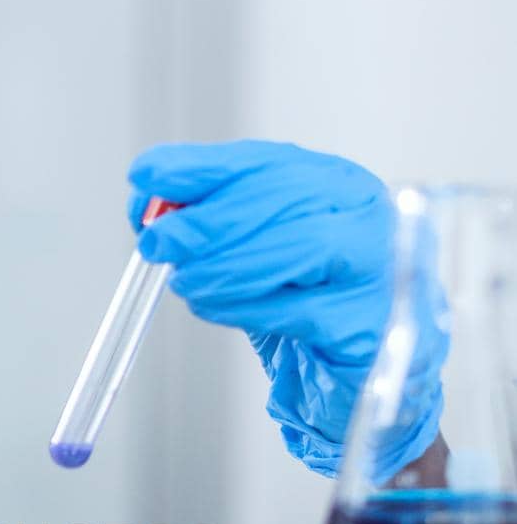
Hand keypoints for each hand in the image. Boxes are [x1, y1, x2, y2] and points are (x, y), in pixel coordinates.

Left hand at [126, 139, 443, 477]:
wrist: (369, 363)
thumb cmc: (313, 300)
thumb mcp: (259, 250)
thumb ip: (214, 223)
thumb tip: (149, 209)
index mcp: (334, 183)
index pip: (262, 160)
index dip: (199, 167)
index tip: (147, 175)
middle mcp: (363, 214)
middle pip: (282, 198)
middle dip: (206, 220)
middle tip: (158, 242)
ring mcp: (375, 266)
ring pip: (298, 247)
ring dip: (223, 265)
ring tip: (185, 282)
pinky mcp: (369, 323)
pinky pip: (301, 310)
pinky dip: (246, 308)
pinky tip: (217, 309)